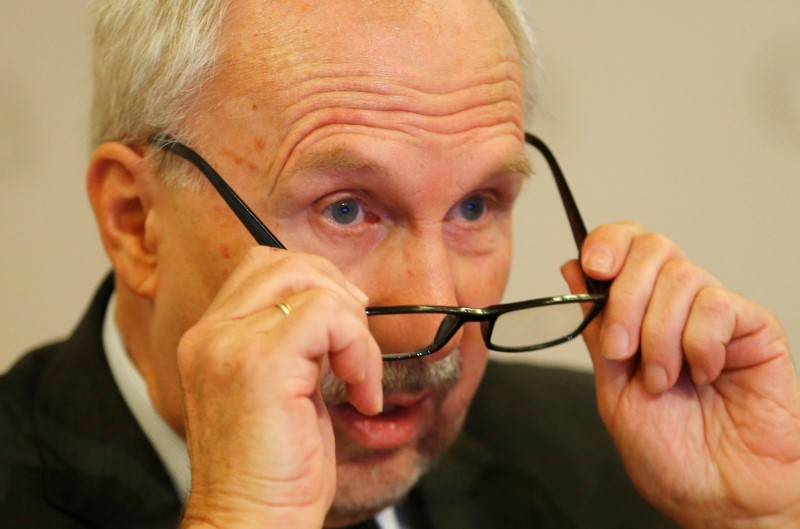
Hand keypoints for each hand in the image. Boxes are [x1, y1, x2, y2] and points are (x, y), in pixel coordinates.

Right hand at [176, 247, 381, 528]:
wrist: (251, 523)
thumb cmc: (271, 471)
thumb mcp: (279, 391)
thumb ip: (292, 343)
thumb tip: (336, 305)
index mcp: (212, 338)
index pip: (264, 267)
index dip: (316, 285)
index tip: (346, 328)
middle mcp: (211, 334)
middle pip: (288, 263)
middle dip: (339, 295)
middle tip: (356, 349)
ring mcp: (229, 344)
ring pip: (311, 282)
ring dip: (353, 327)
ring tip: (357, 375)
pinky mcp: (261, 363)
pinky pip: (329, 317)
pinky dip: (359, 350)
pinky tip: (359, 392)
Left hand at [562, 222, 799, 527]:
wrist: (720, 496)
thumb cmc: (671, 452)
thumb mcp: (612, 389)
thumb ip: (595, 329)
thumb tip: (572, 269)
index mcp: (639, 315)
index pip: (625, 246)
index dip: (606, 243)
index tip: (592, 267)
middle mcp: (676, 307)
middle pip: (651, 247)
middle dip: (625, 296)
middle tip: (622, 350)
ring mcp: (715, 314)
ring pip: (681, 275)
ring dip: (660, 335)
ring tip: (664, 380)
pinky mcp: (753, 327)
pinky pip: (717, 304)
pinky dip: (700, 343)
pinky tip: (705, 374)